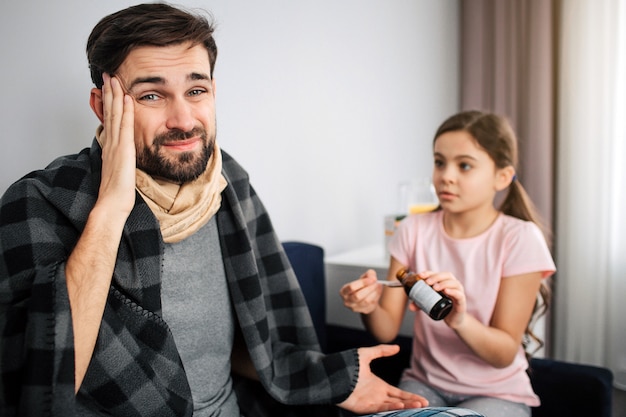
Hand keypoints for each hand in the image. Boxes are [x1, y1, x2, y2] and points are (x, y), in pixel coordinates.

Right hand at [97, 73, 135, 216]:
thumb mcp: (120, 171)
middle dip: (109, 93)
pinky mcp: (123, 149)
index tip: (109, 89)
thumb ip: (122, 160)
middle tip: (108, 75)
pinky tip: (127, 98)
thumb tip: (125, 156)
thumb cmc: (117, 193)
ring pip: (114, 114)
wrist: (112, 203)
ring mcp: (116, 145)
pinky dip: (125, 111)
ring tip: (114, 78)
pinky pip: (124, 125)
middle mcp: (111, 143)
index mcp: (110, 147)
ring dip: (115, 95)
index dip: (109, 103)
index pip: (109, 120)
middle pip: (109, 112)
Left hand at [337, 345, 427, 412]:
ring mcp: (371, 402)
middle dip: (412, 403)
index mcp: (379, 386)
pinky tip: (399, 405)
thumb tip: (397, 347)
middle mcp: (377, 395)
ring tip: (417, 405)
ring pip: (392, 406)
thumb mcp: (366, 355)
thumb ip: (381, 351)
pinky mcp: (364, 407)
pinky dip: (389, 407)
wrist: (333, 372)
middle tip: (425, 404)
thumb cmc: (348, 364)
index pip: (399, 393)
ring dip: (404, 406)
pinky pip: (379, 409)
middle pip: (399, 401)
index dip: (411, 397)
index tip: (423, 400)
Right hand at [339, 269, 382, 313]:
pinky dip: (377, 297)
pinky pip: (371, 305)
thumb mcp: (364, 277)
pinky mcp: (363, 311)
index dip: (362, 283)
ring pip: (366, 301)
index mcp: (344, 291)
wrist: (366, 297)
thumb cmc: (363, 287)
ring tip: (378, 286)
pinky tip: (378, 291)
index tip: (371, 279)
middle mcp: (347, 301)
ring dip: (374, 292)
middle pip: (357, 296)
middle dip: (369, 288)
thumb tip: (372, 277)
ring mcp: (354, 307)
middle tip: (376, 283)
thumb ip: (369, 274)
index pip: (351, 287)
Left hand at [421, 271, 466, 328]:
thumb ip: (420, 304)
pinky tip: (446, 292)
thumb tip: (410, 307)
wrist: (453, 319)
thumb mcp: (429, 304)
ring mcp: (459, 292)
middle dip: (436, 277)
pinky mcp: (462, 301)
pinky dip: (453, 292)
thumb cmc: (442, 308)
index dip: (429, 273)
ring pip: (454, 283)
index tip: (420, 275)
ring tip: (435, 288)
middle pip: (446, 275)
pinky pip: (459, 294)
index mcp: (445, 282)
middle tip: (427, 282)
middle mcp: (453, 285)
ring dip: (444, 283)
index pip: (437, 274)